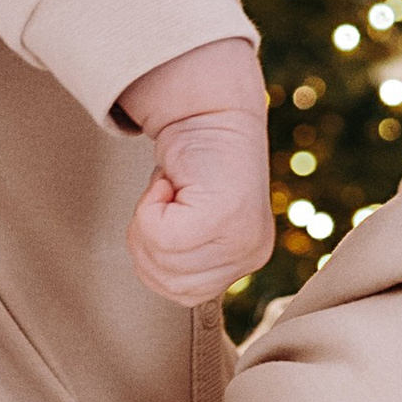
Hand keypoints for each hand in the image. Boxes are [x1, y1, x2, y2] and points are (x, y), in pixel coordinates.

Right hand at [117, 35, 272, 303]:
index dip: (159, 255)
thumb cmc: (193, 160)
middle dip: (148, 242)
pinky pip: (161, 236)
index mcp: (247, 258)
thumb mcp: (189, 218)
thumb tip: (155, 273)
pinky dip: (149, 206)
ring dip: (147, 220)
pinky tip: (171, 182)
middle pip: (169, 283)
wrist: (209, 107)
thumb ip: (183, 254)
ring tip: (170, 189)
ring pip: (162, 261)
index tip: (173, 212)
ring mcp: (243, 238)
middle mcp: (253, 253)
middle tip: (165, 199)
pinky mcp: (225, 218)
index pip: (183, 295)